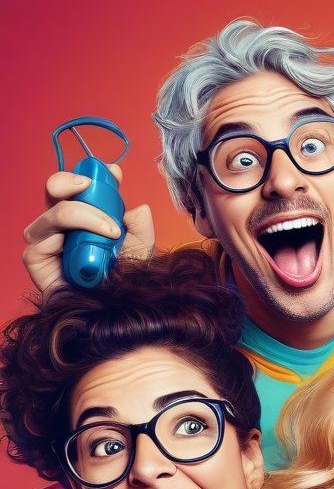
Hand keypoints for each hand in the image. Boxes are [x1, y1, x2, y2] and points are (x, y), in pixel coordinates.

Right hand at [22, 163, 154, 292]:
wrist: (114, 314)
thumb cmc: (123, 284)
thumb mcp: (141, 254)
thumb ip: (141, 230)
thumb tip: (140, 208)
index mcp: (87, 219)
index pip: (81, 188)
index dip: (94, 175)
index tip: (114, 173)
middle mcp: (65, 227)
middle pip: (55, 191)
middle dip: (69, 181)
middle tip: (90, 185)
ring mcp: (50, 242)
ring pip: (51, 214)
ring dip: (80, 216)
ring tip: (109, 232)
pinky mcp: (37, 261)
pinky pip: (38, 243)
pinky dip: (58, 241)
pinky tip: (78, 249)